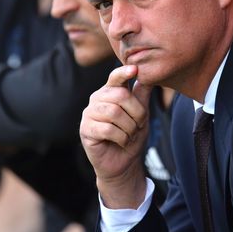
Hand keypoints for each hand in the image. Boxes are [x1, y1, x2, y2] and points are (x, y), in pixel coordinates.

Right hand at [79, 65, 152, 208]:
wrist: (124, 162)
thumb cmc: (132, 135)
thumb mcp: (142, 113)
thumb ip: (142, 94)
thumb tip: (147, 72)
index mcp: (110, 92)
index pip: (115, 78)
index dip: (123, 72)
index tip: (134, 69)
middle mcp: (97, 99)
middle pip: (120, 96)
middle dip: (136, 113)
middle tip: (139, 125)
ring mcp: (89, 114)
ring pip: (114, 113)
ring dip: (129, 127)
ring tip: (130, 135)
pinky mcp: (85, 130)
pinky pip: (107, 129)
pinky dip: (121, 137)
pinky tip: (121, 142)